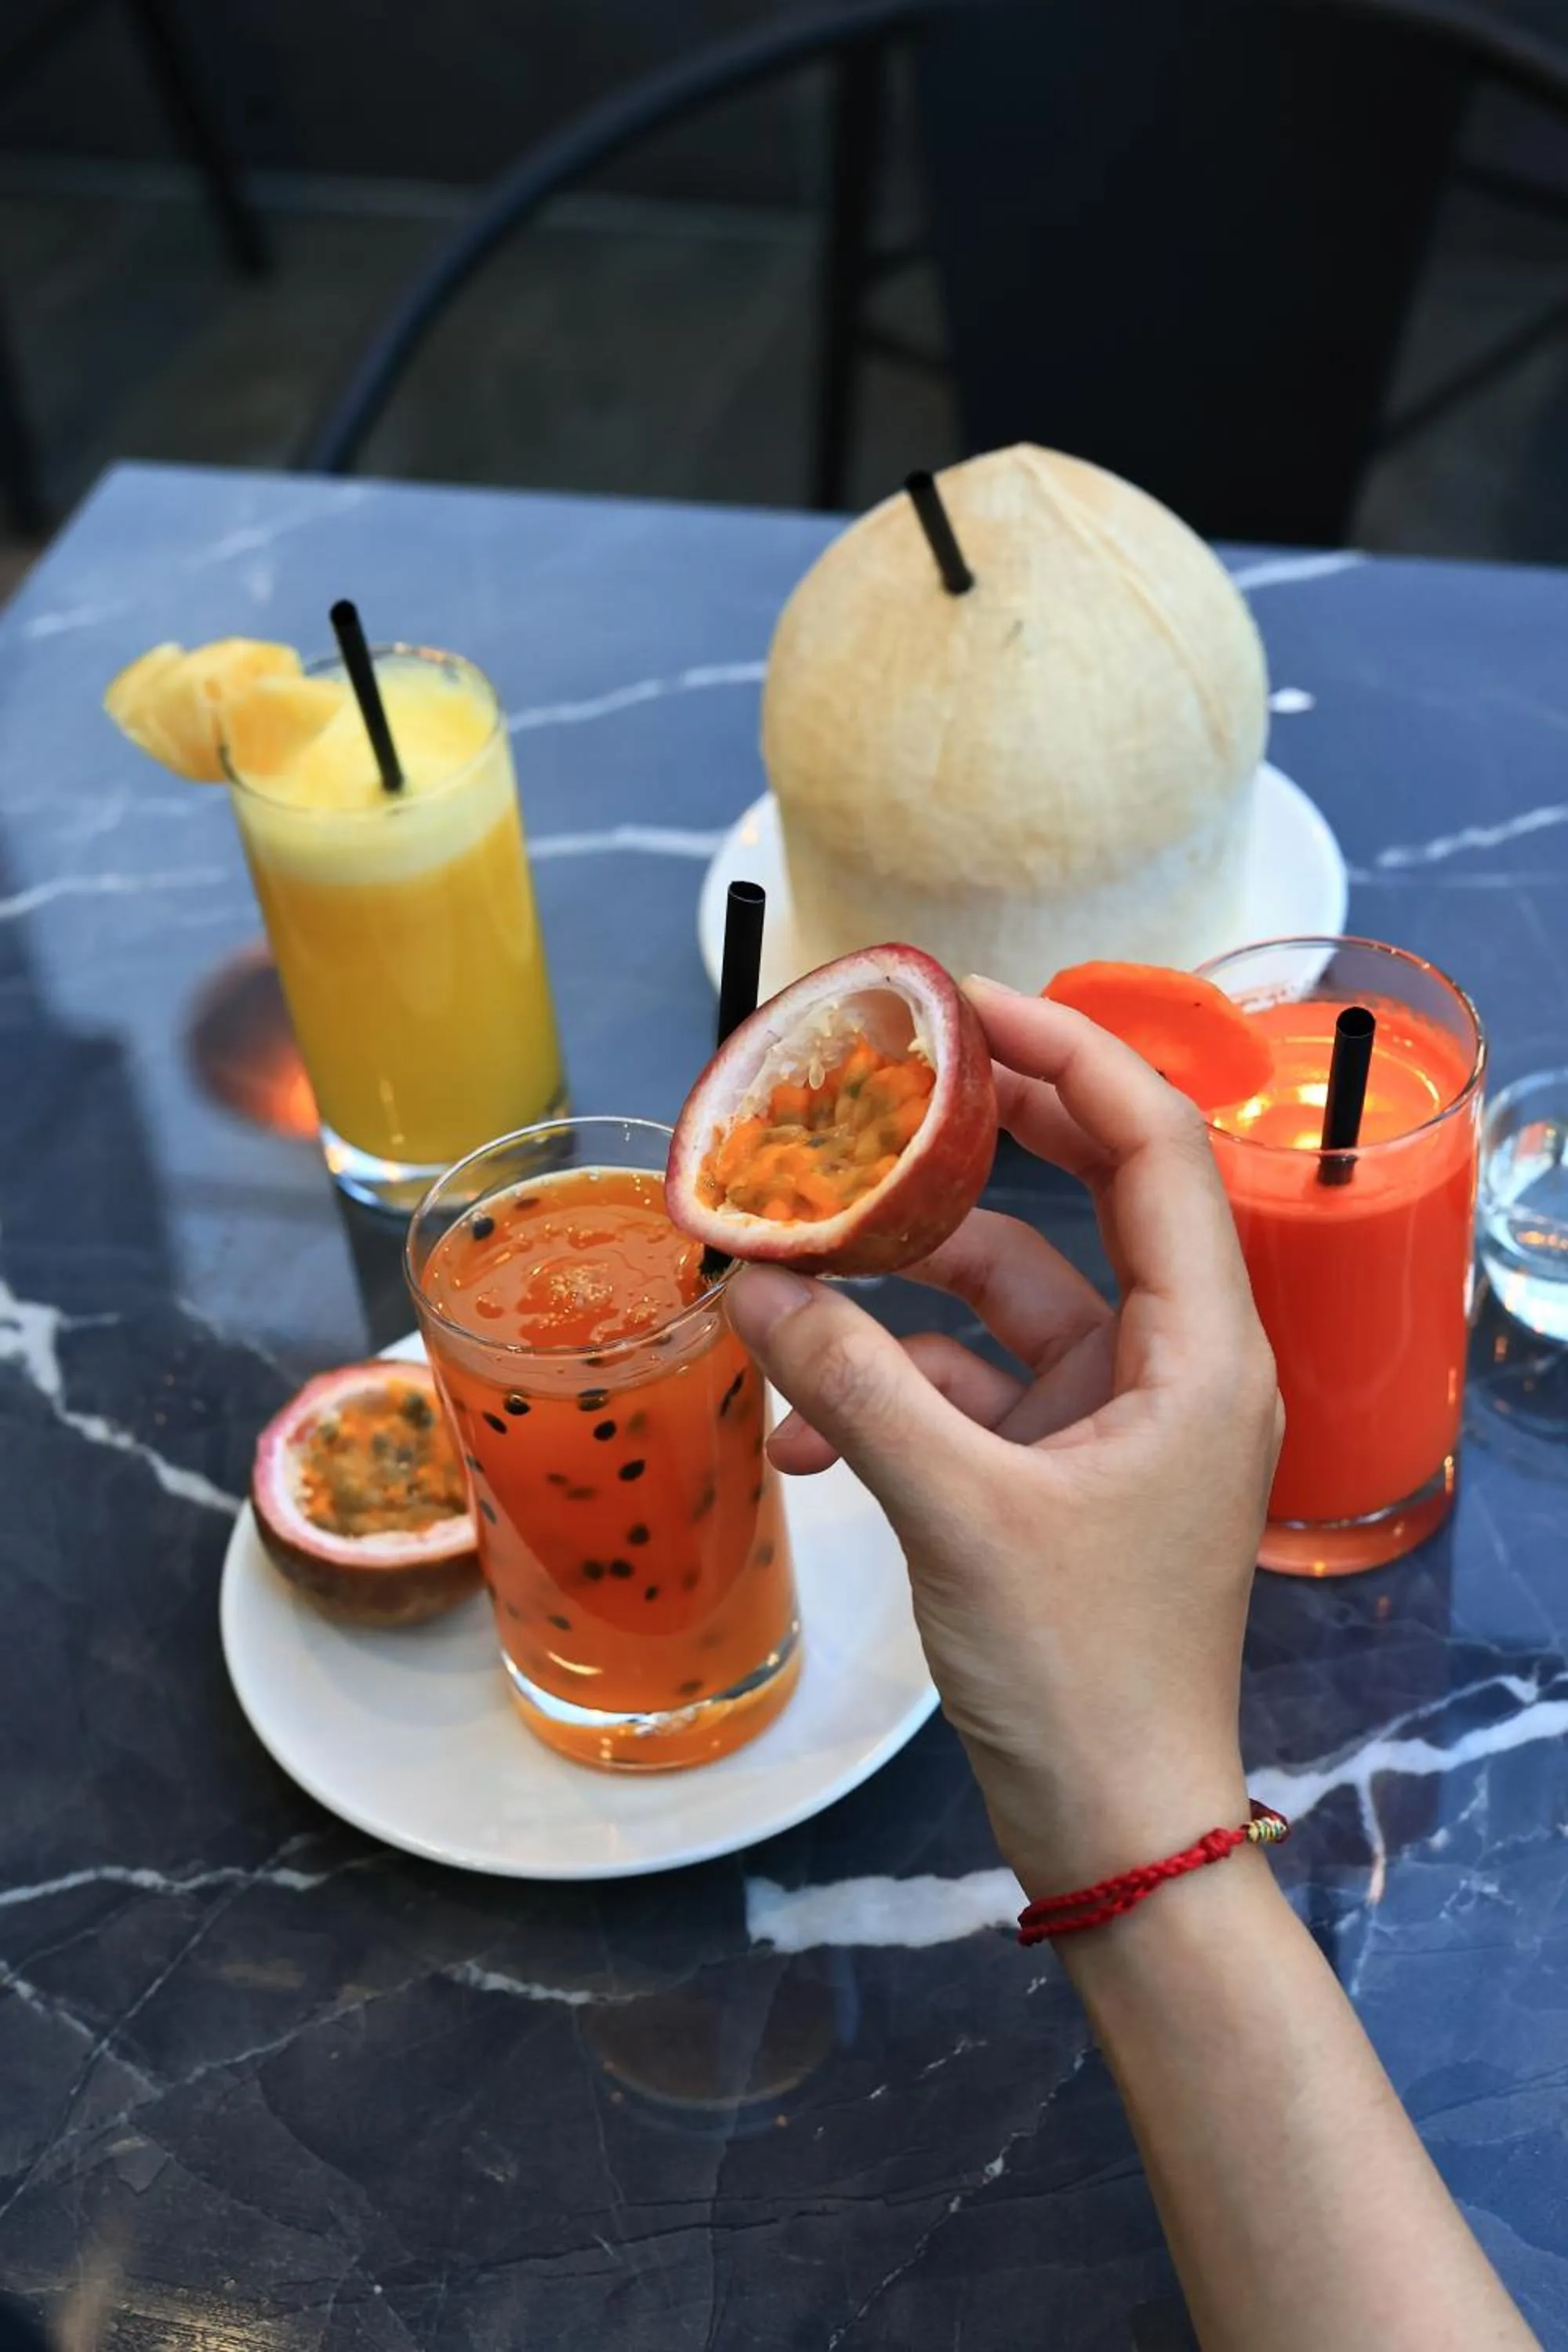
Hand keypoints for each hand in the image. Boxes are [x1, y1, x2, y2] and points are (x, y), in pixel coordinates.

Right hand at [726, 977, 1282, 1899]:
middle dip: (970, 1150)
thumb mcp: (956, 1510)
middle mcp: (1173, 1363)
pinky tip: (799, 1429)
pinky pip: (967, 1394)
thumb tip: (750, 1284)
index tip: (958, 1006)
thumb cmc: (1083, 1675)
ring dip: (895, 1295)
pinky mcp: (1063, 1474)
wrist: (1117, 1828)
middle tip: (876, 1088)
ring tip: (785, 1278)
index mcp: (1201, 1347)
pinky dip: (888, 1393)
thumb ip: (851, 1384)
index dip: (1063, 1052)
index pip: (1149, 1144)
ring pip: (1002, 1304)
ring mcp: (1117, 1419)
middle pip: (1079, 1200)